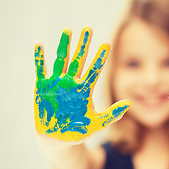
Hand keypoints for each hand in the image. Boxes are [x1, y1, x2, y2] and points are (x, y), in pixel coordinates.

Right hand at [34, 27, 130, 142]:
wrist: (57, 139)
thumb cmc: (78, 131)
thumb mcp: (97, 123)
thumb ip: (112, 114)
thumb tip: (128, 104)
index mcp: (84, 90)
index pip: (95, 70)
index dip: (101, 57)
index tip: (108, 43)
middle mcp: (72, 83)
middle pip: (79, 60)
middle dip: (84, 45)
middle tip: (88, 28)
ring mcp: (57, 84)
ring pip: (62, 60)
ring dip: (64, 46)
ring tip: (68, 30)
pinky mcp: (42, 88)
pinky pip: (41, 70)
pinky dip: (40, 59)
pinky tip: (39, 45)